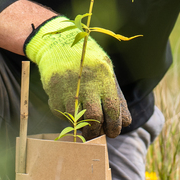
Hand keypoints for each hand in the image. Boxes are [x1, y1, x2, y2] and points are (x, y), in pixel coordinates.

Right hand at [24, 16, 130, 138]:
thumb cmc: (88, 60)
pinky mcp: (53, 94)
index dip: (114, 125)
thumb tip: (125, 122)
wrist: (58, 45)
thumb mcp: (106, 71)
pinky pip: (63, 114)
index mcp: (103, 78)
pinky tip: (71, 108)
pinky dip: (68, 116)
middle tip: (98, 133)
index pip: (112, 109)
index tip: (113, 132)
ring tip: (85, 125)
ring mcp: (67, 90)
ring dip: (82, 126)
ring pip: (77, 119)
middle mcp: (86, 85)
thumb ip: (116, 95)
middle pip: (95, 118)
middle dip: (97, 130)